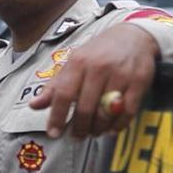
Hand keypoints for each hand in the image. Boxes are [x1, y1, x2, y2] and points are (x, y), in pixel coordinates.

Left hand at [29, 24, 158, 138]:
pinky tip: (110, 128)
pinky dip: (117, 125)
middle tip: (76, 136)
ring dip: (97, 128)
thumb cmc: (97, 53)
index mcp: (78, 63)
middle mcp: (99, 68)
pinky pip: (127, 112)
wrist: (133, 36)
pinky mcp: (139, 82)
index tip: (53, 133)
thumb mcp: (73, 64)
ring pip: (106, 113)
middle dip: (79, 127)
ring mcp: (120, 75)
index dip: (57, 117)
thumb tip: (33, 106)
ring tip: (93, 132)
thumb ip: (54, 87)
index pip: (63, 94)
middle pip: (85, 108)